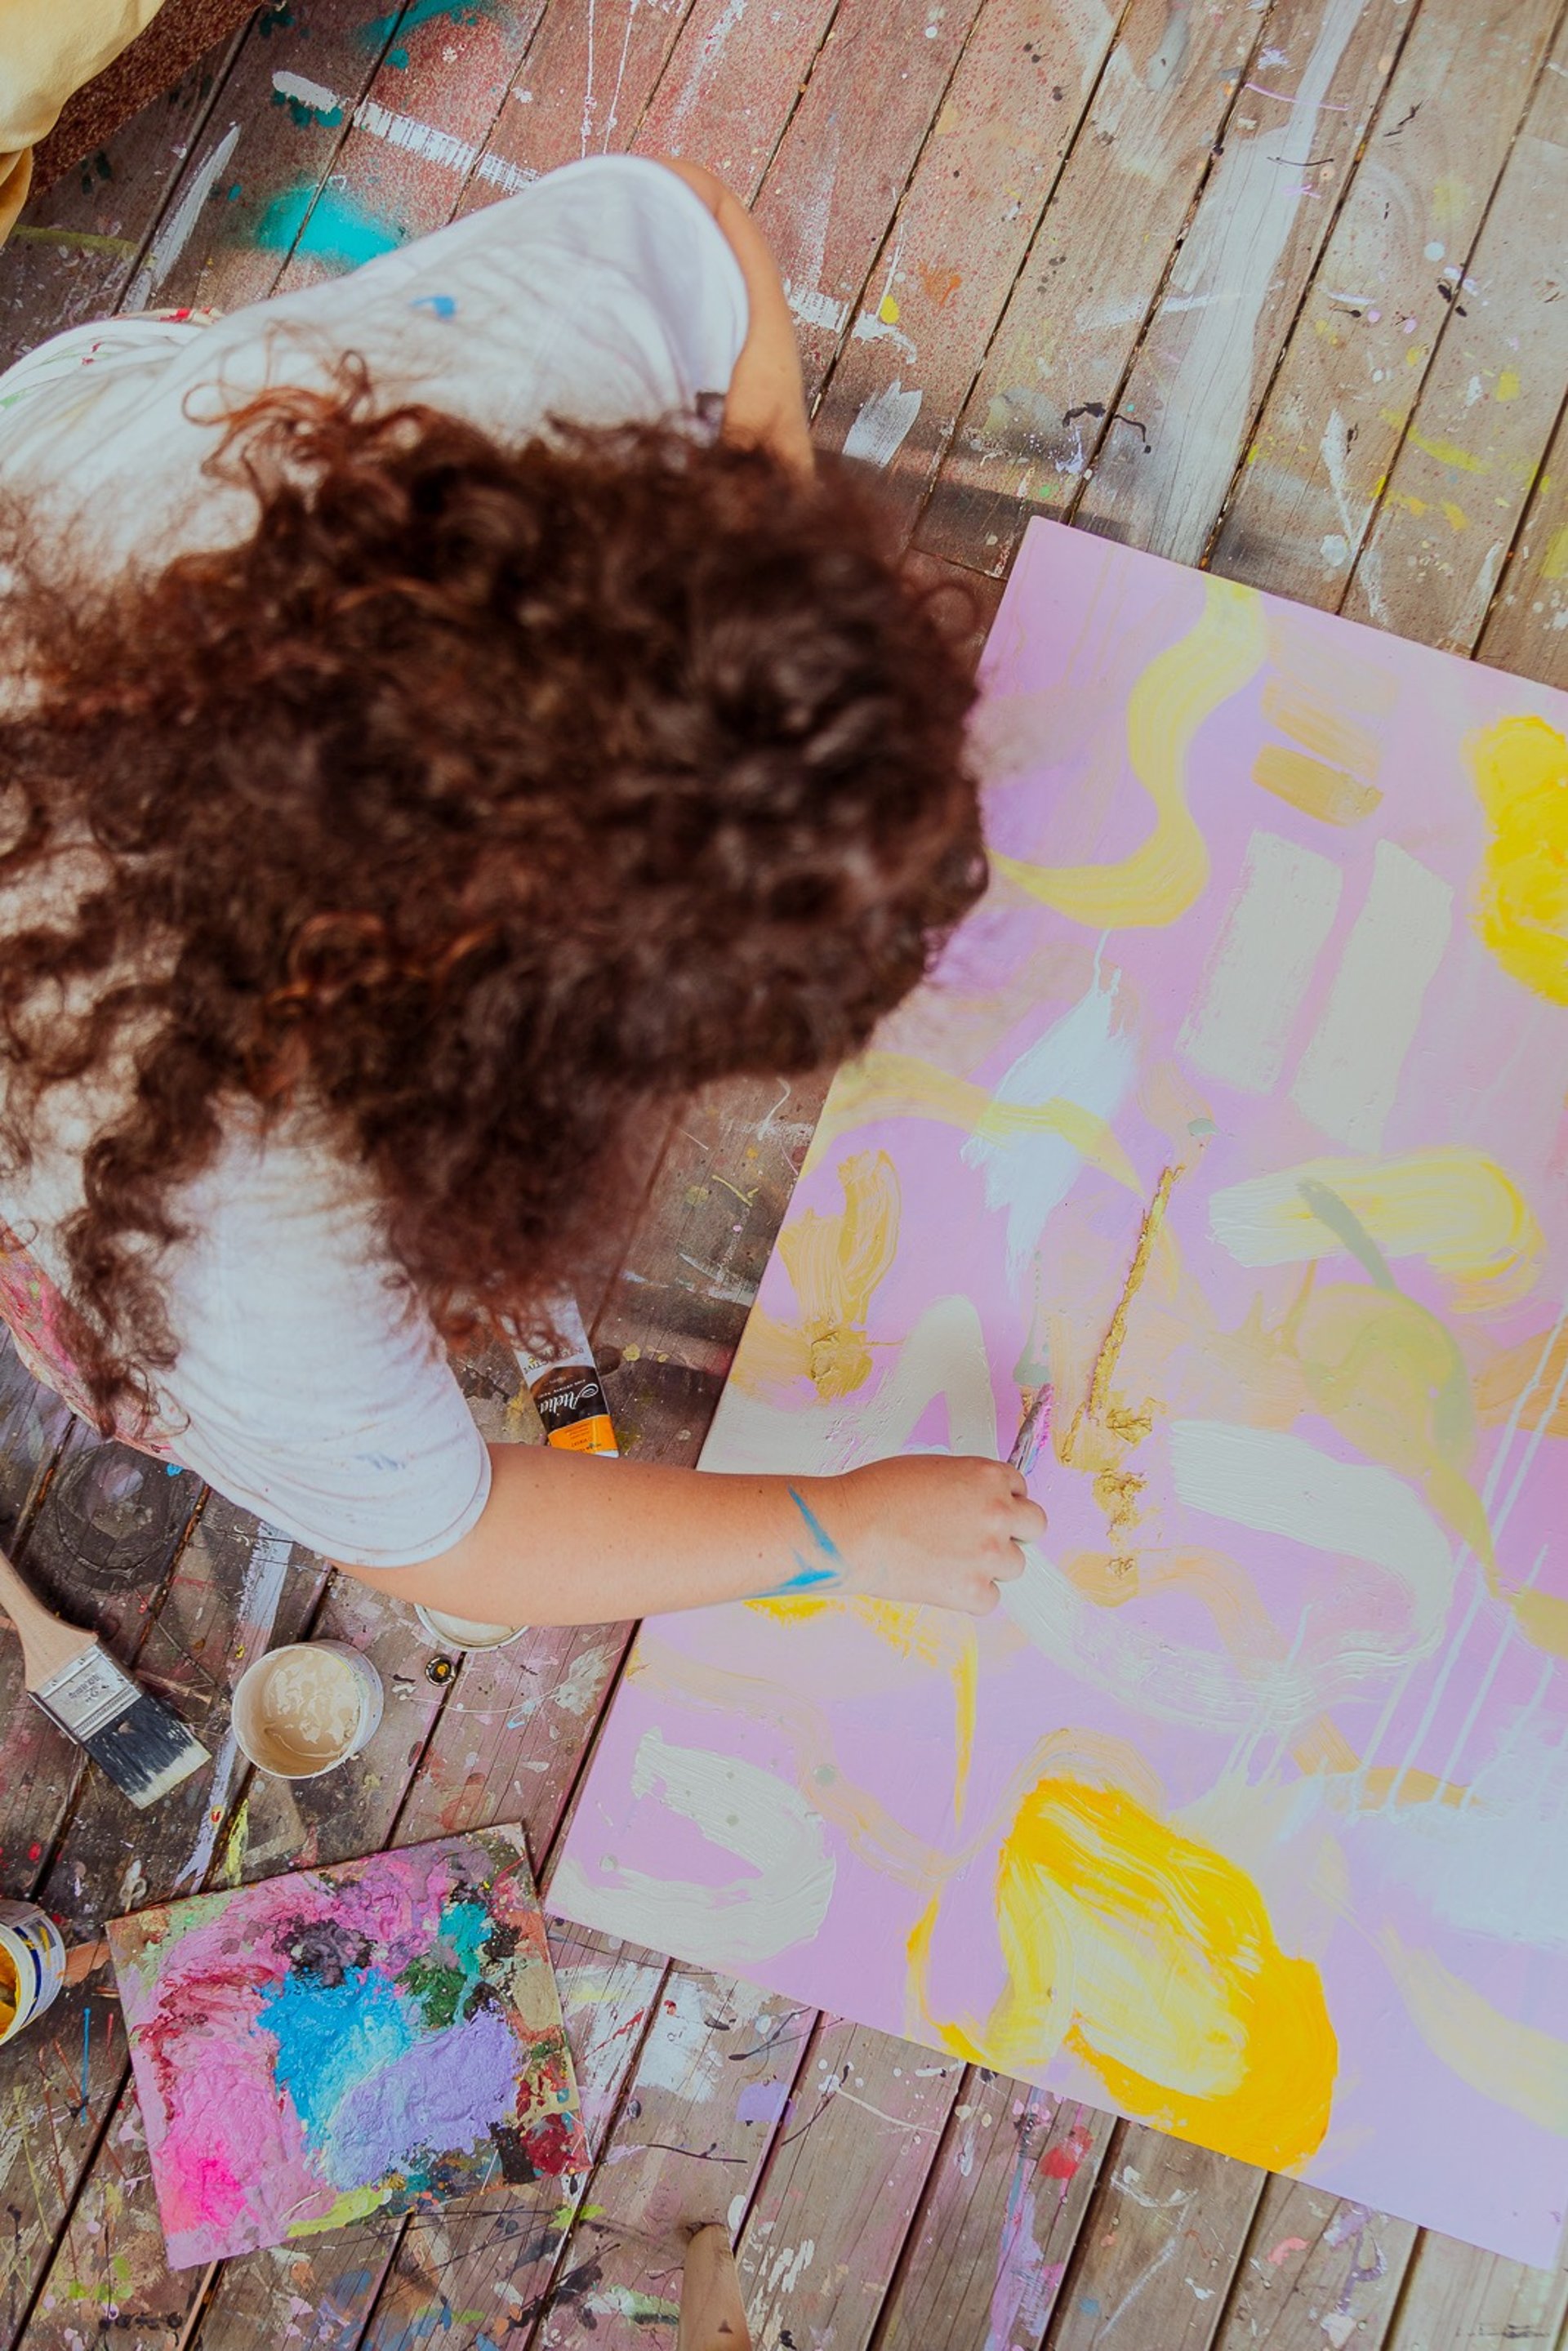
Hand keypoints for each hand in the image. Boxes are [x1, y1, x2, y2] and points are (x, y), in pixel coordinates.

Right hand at [808, 1456, 1045, 1615]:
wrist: (850, 1529)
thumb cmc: (877, 1495)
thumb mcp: (934, 1470)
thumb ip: (969, 1486)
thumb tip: (982, 1507)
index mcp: (988, 1476)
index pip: (1020, 1489)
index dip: (1001, 1502)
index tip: (983, 1512)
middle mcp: (998, 1512)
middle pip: (1034, 1526)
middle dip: (1012, 1532)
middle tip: (980, 1539)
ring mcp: (989, 1553)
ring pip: (1016, 1565)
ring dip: (991, 1565)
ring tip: (950, 1560)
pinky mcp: (973, 1590)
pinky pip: (991, 1598)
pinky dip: (972, 1595)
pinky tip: (943, 1581)